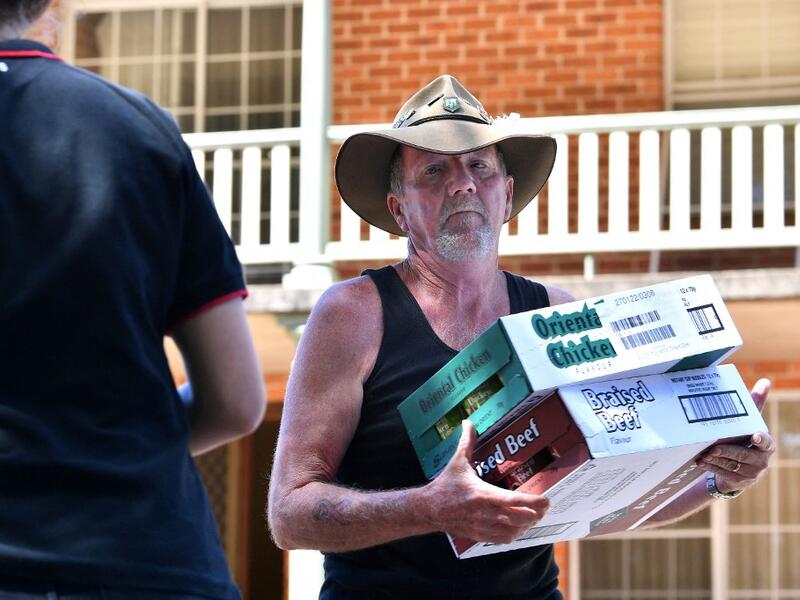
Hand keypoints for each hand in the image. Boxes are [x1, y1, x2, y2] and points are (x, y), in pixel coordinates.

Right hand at [425, 420, 549, 543]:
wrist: (429, 508)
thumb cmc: (445, 485)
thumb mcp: (457, 462)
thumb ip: (466, 442)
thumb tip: (468, 422)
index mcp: (483, 494)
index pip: (515, 501)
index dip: (534, 502)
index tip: (546, 499)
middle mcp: (486, 512)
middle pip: (520, 518)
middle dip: (536, 513)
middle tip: (544, 507)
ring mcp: (483, 526)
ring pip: (515, 531)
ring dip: (527, 525)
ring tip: (533, 516)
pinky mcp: (479, 535)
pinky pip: (503, 540)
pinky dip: (514, 535)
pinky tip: (518, 528)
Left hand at [698, 379, 775, 494]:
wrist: (738, 467)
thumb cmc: (743, 439)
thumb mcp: (748, 423)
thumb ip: (756, 404)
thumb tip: (765, 381)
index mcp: (767, 445)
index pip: (766, 442)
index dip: (761, 439)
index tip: (754, 435)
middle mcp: (762, 461)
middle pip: (742, 454)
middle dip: (726, 451)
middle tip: (712, 447)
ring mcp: (752, 473)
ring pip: (731, 465)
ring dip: (715, 459)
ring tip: (703, 454)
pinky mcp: (740, 482)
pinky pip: (724, 474)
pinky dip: (711, 467)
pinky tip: (701, 462)